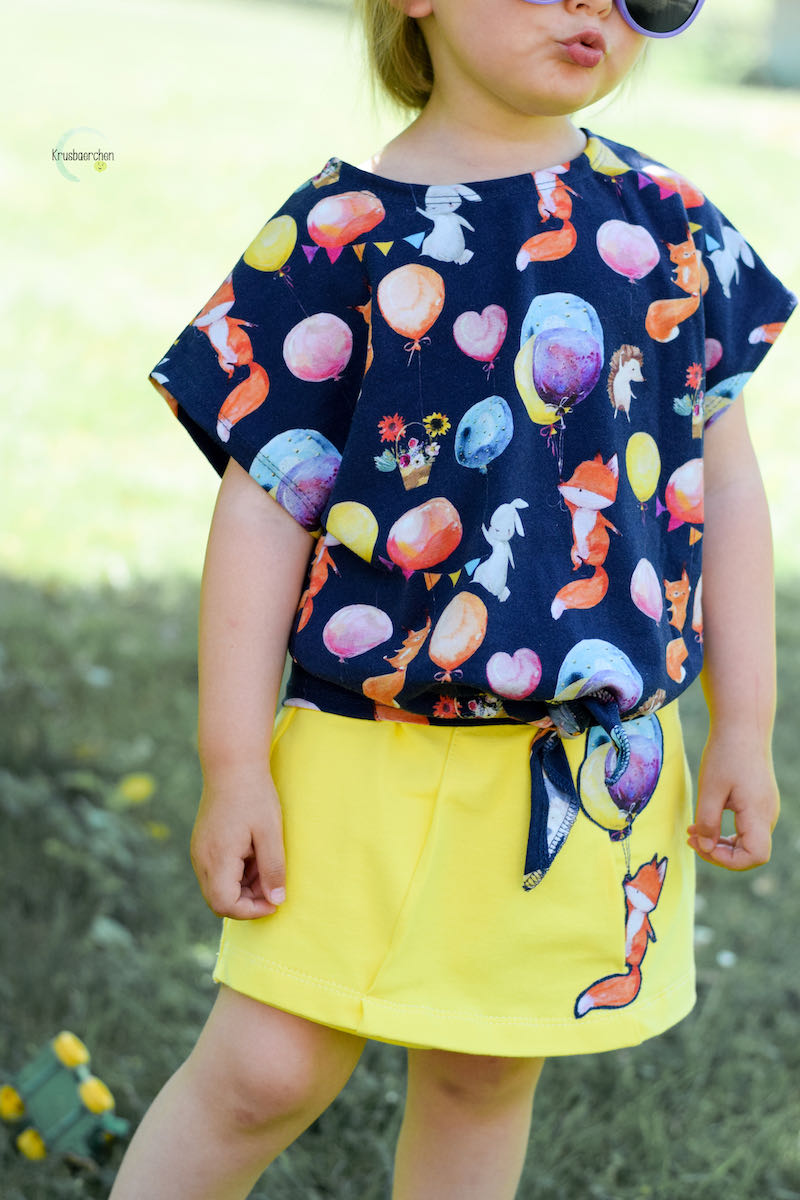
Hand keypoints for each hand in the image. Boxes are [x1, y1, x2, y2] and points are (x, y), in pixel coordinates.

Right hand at [190, 764, 286, 918]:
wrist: (232, 765)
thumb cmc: (254, 796)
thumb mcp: (271, 832)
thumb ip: (273, 869)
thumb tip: (276, 901)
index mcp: (217, 857)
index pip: (225, 904)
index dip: (250, 911)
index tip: (274, 902)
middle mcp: (201, 858)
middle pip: (218, 900)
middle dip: (247, 901)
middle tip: (272, 885)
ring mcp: (199, 852)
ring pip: (217, 887)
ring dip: (243, 886)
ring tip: (265, 863)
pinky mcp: (203, 845)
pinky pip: (216, 872)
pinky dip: (236, 873)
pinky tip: (253, 854)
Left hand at [687, 729, 779, 869]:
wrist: (742, 727)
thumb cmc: (726, 754)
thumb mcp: (710, 789)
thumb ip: (708, 822)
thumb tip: (705, 848)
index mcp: (759, 814)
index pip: (755, 856)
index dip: (727, 860)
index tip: (702, 845)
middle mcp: (767, 815)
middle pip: (749, 853)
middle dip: (718, 853)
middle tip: (691, 839)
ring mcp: (765, 810)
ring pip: (746, 842)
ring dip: (719, 842)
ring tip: (693, 832)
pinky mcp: (758, 803)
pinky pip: (745, 828)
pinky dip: (725, 831)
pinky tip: (704, 821)